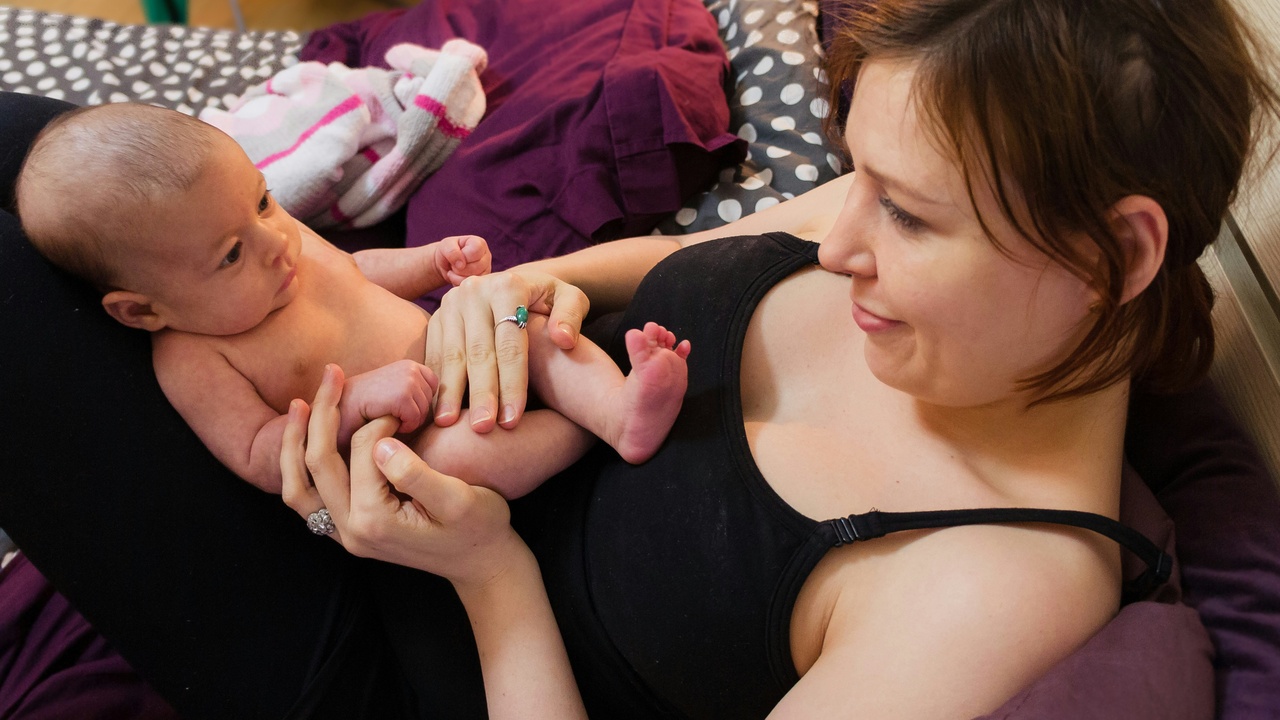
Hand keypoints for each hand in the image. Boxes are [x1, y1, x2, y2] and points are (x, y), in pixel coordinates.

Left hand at [281, 364, 525, 584]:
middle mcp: (351, 532)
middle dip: (321, 414)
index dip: (379, 420)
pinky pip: (308, 501)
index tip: (405, 411)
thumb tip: (381, 444)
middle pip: (316, 465)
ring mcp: (346, 536)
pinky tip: (307, 441)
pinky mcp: (348, 533)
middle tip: (332, 373)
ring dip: (293, 444)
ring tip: (299, 406)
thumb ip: (416, 474)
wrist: (481, 564)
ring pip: (297, 488)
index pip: (361, 452)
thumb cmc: (480, 528)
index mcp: (376, 521)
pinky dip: (300, 469)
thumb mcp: (460, 499)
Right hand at [338, 360, 437, 442]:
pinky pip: (415, 419)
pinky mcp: (402, 393)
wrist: (334, 411)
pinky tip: (383, 420)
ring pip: (424, 413)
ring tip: (385, 416)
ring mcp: (407, 378)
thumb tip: (448, 415)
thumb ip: (418, 399)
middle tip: (389, 415)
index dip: (419, 406)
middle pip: (432, 404)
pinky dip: (401, 427)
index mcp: (411, 366)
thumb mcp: (395, 398)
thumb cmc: (364, 411)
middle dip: (414, 416)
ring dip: (407, 423)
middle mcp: (411, 367)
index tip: (398, 411)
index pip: (435, 390)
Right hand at [425, 270, 588, 432]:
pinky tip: (435, 409)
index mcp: (508, 286)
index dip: (512, 383)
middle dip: (481, 393)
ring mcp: (451, 304)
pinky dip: (435, 383)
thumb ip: (572, 315)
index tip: (512, 419)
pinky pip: (434, 354)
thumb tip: (563, 340)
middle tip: (482, 428)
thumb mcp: (569, 297)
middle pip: (478, 351)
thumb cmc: (547, 299)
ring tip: (448, 424)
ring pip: (452, 354)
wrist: (515, 282)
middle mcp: (475, 292)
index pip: (510, 343)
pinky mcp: (436, 317)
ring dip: (450, 392)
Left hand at [433, 234, 492, 285]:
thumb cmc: (447, 250)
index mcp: (479, 243)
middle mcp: (486, 256)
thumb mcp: (445, 245)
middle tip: (453, 265)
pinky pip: (472, 286)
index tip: (456, 255)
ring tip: (453, 271)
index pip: (475, 251)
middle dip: (460, 268)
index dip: (463, 256)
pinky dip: (460, 283)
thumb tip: (461, 265)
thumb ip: (452, 251)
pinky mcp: (481, 280)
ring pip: (475, 278)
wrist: (445, 263)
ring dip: (459, 277)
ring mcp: (485, 269)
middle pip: (476, 267)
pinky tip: (457, 277)